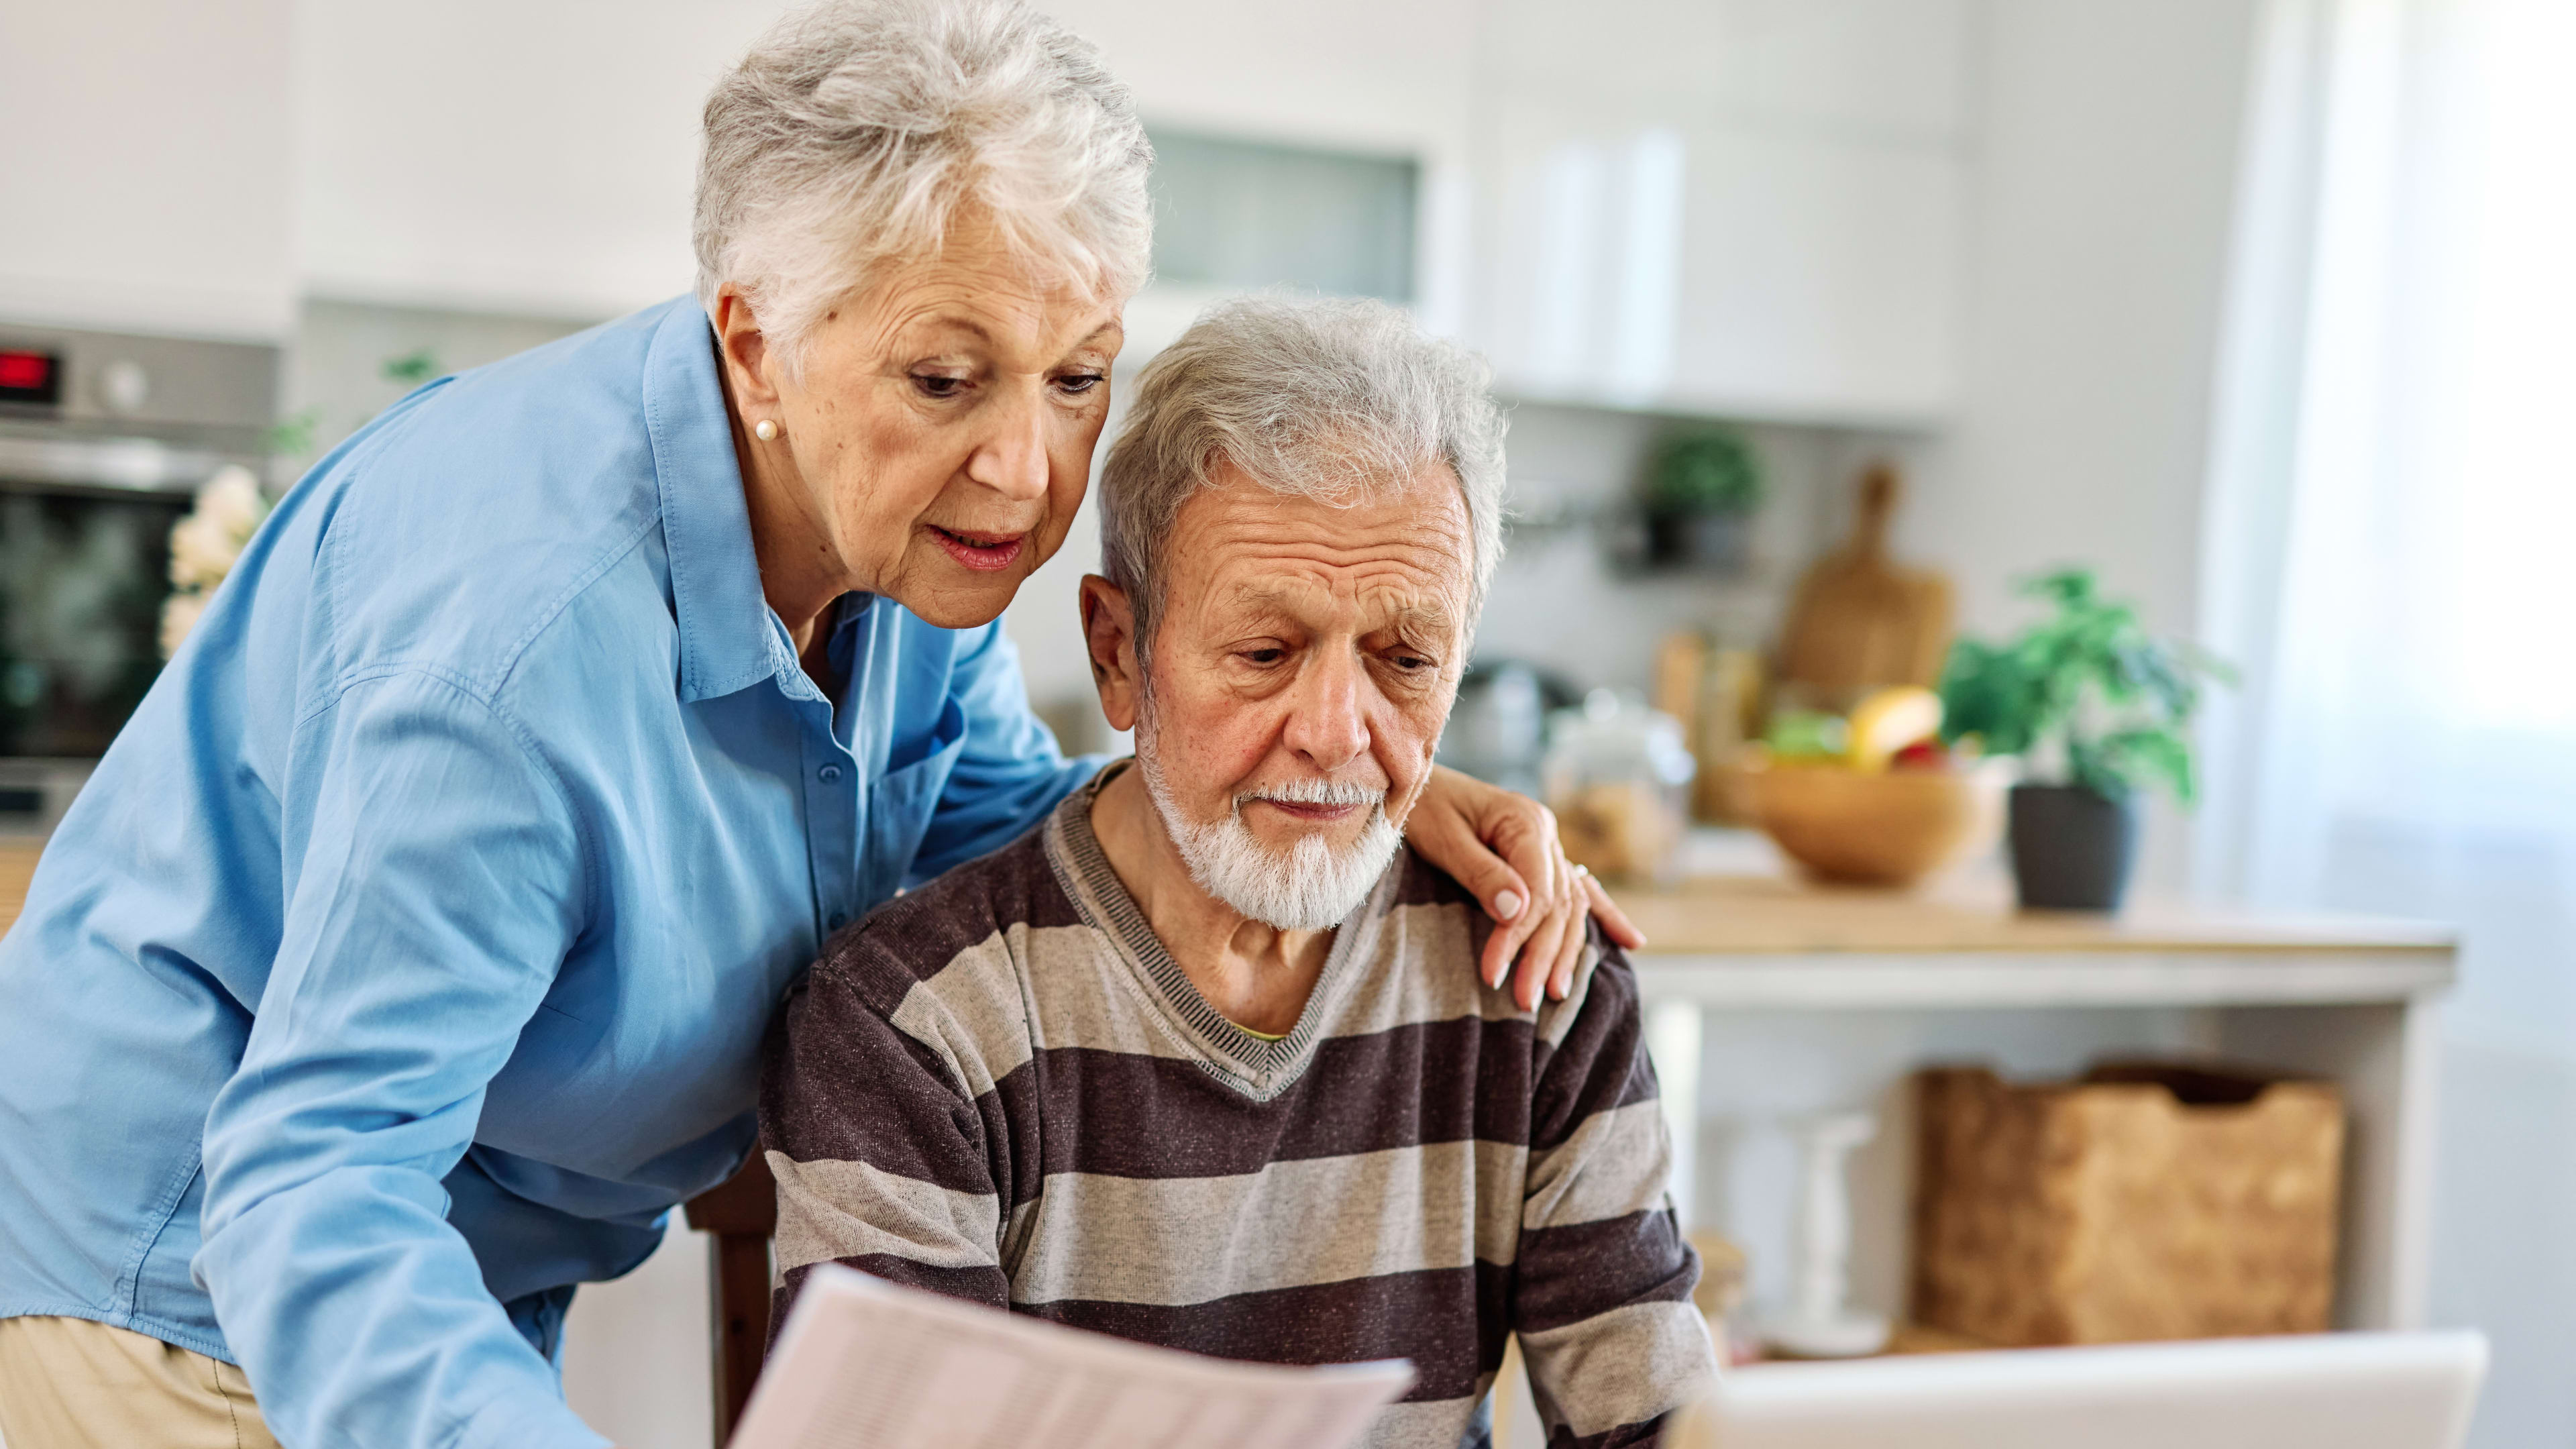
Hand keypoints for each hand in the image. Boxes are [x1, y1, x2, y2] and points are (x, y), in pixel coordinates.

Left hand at [1406, 765, 1646, 1009]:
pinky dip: (1604, 917)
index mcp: (1525, 822)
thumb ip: (1481, 873)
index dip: (1519, 937)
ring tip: (1554, 994)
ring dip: (1565, 952)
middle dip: (1543, 955)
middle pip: (1558, 904)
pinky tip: (1629, 943)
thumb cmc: (1422, 807)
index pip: (1538, 892)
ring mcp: (1548, 846)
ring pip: (1571, 906)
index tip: (1493, 973)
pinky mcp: (1540, 859)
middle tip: (1524, 1000)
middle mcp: (1546, 833)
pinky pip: (1578, 892)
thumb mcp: (1443, 838)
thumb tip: (1518, 912)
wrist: (1410, 781)